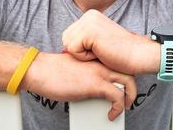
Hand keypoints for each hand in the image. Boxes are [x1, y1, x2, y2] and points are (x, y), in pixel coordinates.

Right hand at [21, 52, 136, 120]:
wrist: (39, 70)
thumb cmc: (51, 70)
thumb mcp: (74, 68)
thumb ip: (86, 72)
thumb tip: (90, 85)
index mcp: (95, 57)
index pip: (118, 62)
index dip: (124, 72)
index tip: (124, 85)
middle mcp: (100, 62)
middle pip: (128, 69)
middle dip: (132, 85)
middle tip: (129, 97)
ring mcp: (99, 72)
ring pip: (129, 81)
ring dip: (130, 96)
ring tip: (125, 106)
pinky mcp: (95, 84)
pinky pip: (117, 96)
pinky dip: (118, 107)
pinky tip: (112, 114)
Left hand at [62, 10, 158, 75]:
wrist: (138, 55)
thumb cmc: (121, 54)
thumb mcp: (97, 42)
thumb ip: (83, 40)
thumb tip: (63, 47)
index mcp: (90, 16)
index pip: (69, 37)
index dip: (81, 50)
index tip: (100, 49)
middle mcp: (88, 15)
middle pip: (66, 40)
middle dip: (80, 52)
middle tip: (100, 51)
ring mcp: (88, 21)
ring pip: (68, 45)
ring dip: (83, 55)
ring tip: (101, 52)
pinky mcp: (89, 31)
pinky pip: (73, 50)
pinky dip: (85, 57)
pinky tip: (101, 53)